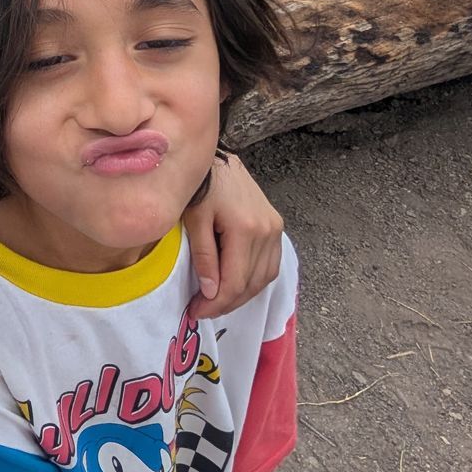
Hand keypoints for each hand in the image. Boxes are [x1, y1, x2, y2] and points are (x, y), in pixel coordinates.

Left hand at [183, 152, 282, 318]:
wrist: (219, 160)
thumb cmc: (200, 187)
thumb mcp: (194, 220)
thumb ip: (204, 257)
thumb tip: (210, 292)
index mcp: (245, 229)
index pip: (234, 281)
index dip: (215, 303)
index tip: (196, 312)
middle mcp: (267, 231)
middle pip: (250, 283)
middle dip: (226, 303)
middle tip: (203, 311)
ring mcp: (275, 228)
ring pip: (264, 278)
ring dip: (242, 295)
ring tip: (217, 303)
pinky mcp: (276, 226)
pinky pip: (270, 264)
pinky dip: (255, 280)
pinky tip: (237, 286)